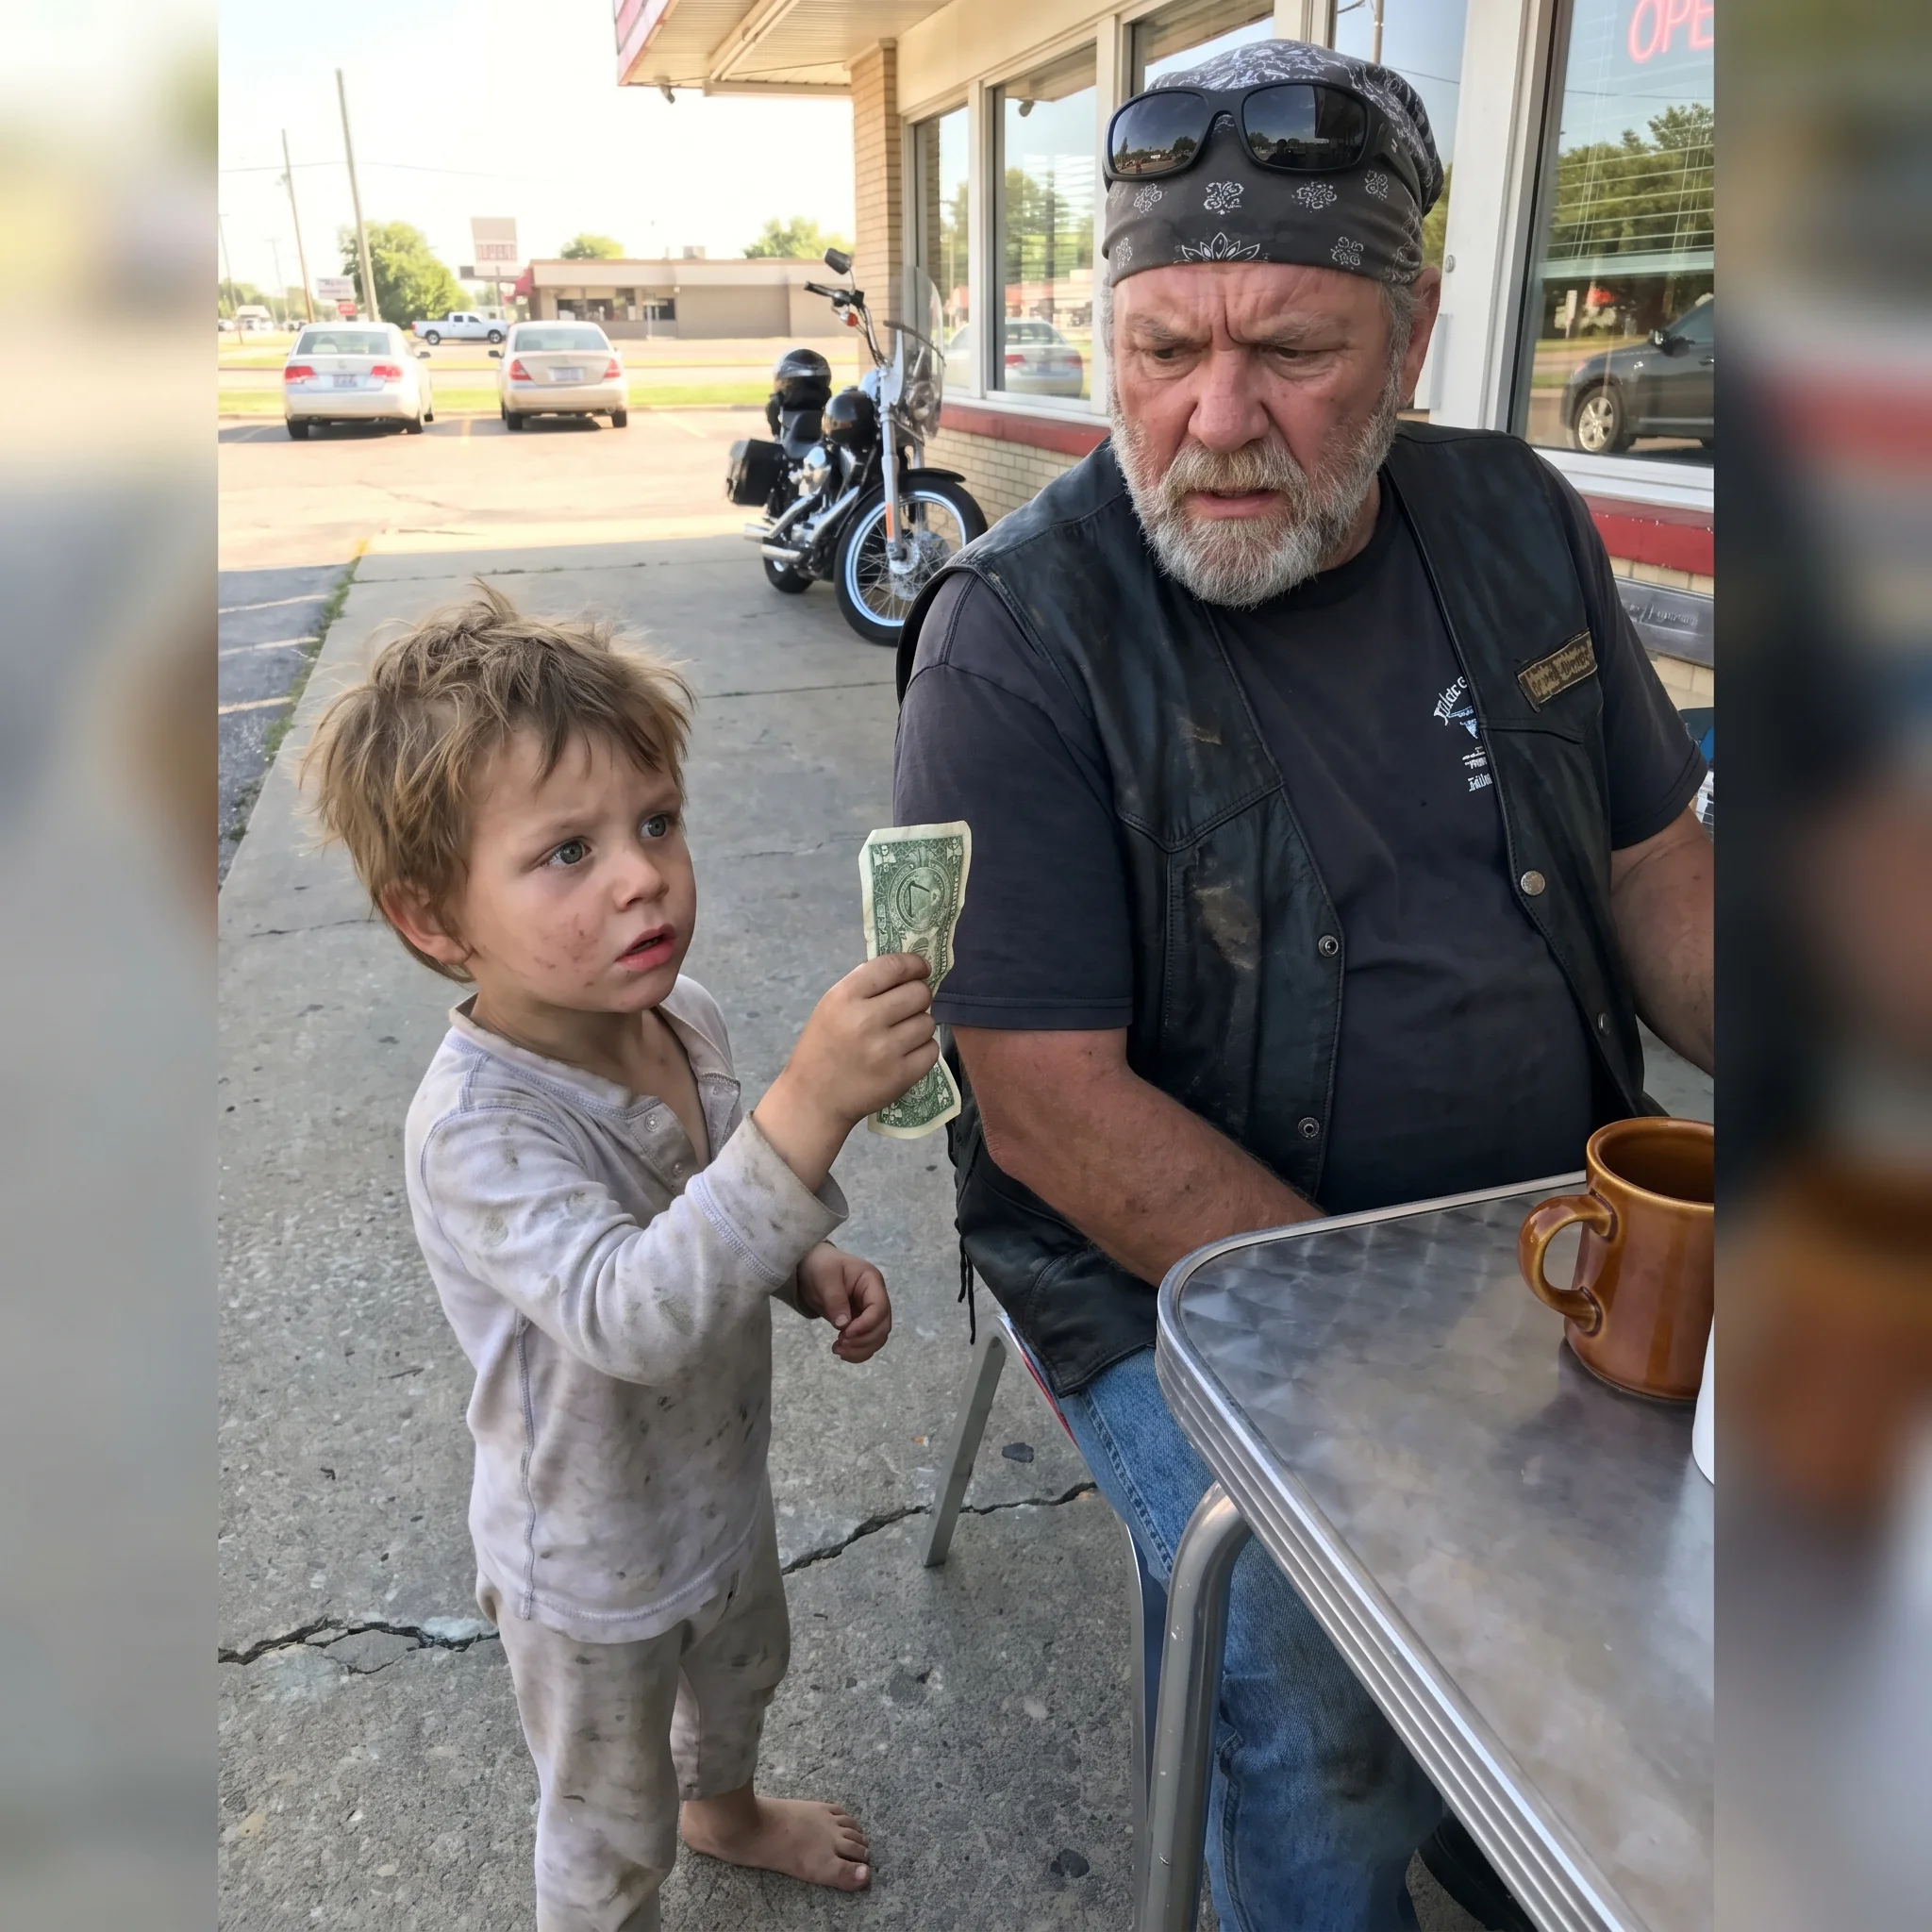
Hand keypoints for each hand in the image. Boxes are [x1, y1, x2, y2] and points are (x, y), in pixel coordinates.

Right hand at [753, 954, 937, 1188]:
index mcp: (846, 997)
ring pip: (928, 1022)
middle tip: (908, 1007)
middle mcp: (866, 1020)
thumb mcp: (831, 1006)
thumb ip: (865, 986)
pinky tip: (905, 1054)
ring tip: (901, 1035)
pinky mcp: (901, 1075)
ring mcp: (886, 1050)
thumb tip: (907, 968)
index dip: (914, 964)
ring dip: (919, 1026)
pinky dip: (923, 1050)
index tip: (921, 969)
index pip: (894, 966)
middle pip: (919, 993)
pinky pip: (931, 1050)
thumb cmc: (823, 1047)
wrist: (814, 1098)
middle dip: (918, 996)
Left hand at [796, 1242, 892, 1362]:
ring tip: (838, 1349)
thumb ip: (835, 1299)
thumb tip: (844, 1325)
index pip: (880, 1307)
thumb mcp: (825, 1276)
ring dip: (861, 1349)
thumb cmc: (820, 1266)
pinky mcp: (861, 1322)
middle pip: (883, 1326)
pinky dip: (857, 1351)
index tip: (847, 1334)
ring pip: (877, 1337)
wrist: (811, 1267)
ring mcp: (869, 1311)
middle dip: (864, 1340)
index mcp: (872, 1281)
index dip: (867, 1324)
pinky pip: (866, 1341)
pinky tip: (840, 1350)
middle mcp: (876, 1297)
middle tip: (840, 1344)